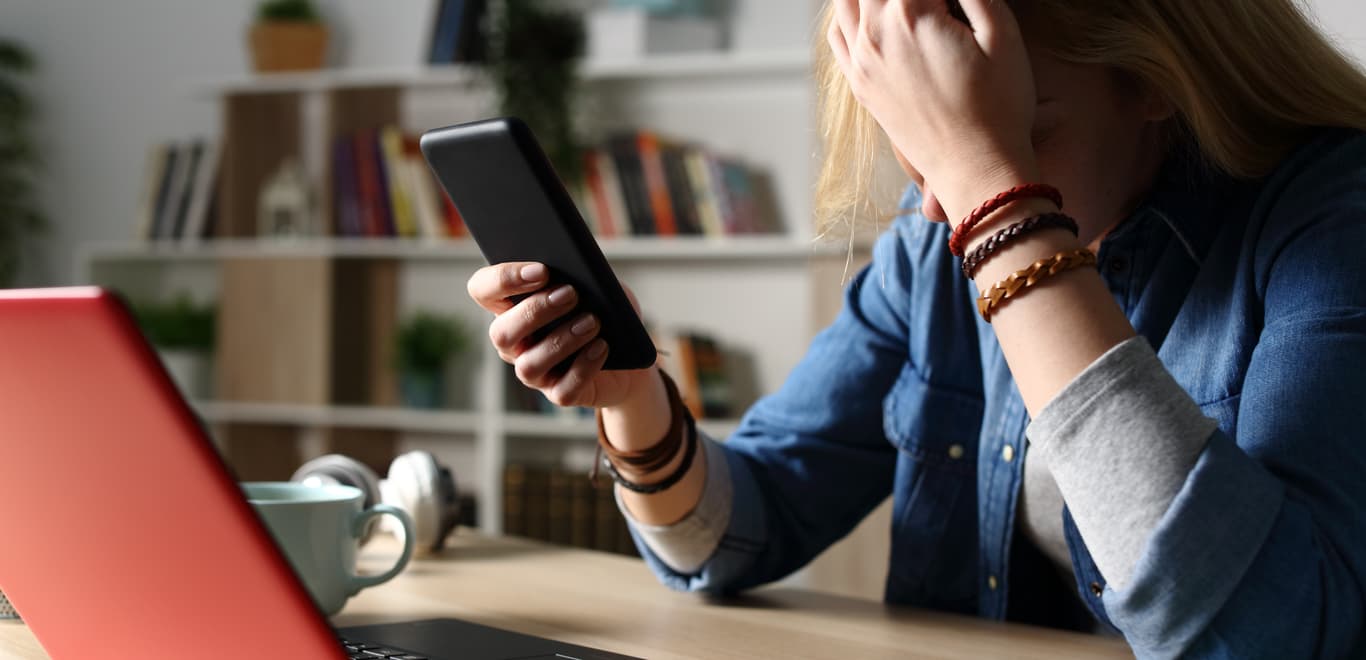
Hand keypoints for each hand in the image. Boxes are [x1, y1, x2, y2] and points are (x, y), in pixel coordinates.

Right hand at [467, 262, 657, 408]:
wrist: (631, 354)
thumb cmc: (606, 311)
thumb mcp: (598, 284)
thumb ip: (583, 274)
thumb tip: (578, 272)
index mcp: (511, 307)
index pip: (483, 290)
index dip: (503, 279)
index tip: (541, 270)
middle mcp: (514, 343)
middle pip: (501, 332)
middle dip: (535, 311)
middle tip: (571, 293)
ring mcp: (534, 373)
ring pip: (529, 365)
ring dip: (561, 341)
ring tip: (592, 321)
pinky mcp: (559, 394)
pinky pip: (563, 389)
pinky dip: (583, 367)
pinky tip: (601, 347)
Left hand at [827, 0, 1039, 221]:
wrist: (975, 169)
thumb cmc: (999, 107)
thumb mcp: (1002, 35)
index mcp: (910, 16)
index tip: (954, 5)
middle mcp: (875, 35)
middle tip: (938, 8)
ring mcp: (861, 61)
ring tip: (907, 6)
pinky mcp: (860, 83)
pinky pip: (837, 33)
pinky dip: (850, 11)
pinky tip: (874, 12)